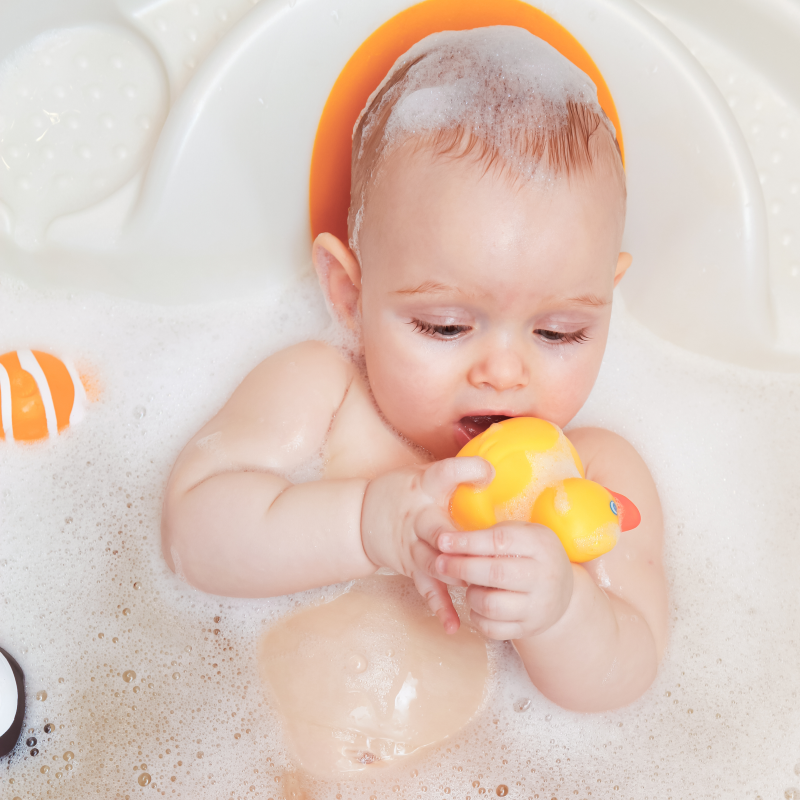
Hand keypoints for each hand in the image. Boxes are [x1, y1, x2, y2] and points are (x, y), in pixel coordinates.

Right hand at [361, 457, 493, 632]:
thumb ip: (457, 474)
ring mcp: (412, 545)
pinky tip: (453, 624)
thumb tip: (497, 470)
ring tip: (476, 586)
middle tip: (477, 551)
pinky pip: (427, 589)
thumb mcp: (426, 474)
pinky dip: (440, 607)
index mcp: (425, 487)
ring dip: (454, 575)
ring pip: (433, 563)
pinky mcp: (410, 567)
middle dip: (454, 542)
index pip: (445, 473)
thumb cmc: (405, 492)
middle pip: (436, 529)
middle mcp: (417, 516)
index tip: (488, 474)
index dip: (467, 471)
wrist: (361, 517)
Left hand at [435, 521, 573, 640]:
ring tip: (468, 586)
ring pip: (491, 605)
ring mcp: (539, 605)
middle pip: (495, 574)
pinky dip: (477, 617)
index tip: (442, 541)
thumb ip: (492, 535)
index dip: (467, 542)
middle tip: (440, 563)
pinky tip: (476, 605)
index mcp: (541, 544)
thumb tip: (448, 541)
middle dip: (461, 568)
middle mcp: (544, 576)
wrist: (562, 592)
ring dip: (470, 595)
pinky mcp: (530, 628)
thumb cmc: (530, 555)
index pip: (499, 541)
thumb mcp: (521, 535)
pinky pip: (493, 629)